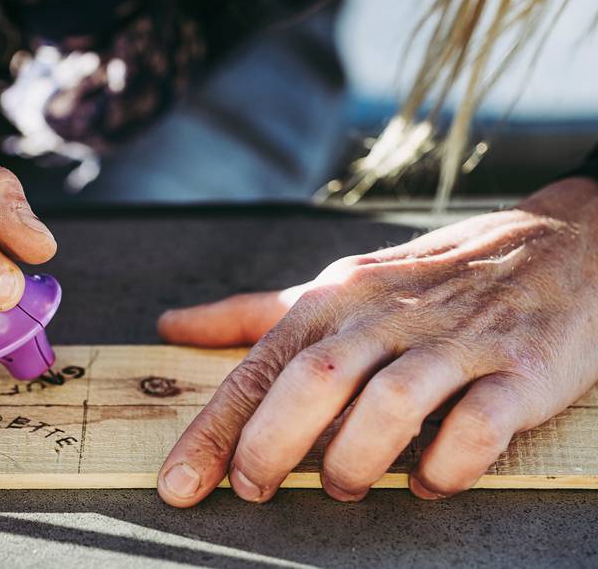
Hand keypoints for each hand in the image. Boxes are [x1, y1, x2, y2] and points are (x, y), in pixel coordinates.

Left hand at [156, 178, 597, 504]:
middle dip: (271, 445)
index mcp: (336, 295)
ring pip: (390, 403)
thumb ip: (250, 314)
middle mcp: (388, 314)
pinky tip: (426, 483)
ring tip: (341, 486)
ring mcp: (457, 340)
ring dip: (354, 459)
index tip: (180, 483)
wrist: (560, 243)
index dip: (214, 430)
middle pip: (314, 380)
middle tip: (255, 488)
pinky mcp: (519, 370)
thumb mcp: (334, 285)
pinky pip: (478, 426)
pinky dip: (446, 466)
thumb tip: (171, 326)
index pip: (259, 367)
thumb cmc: (428, 279)